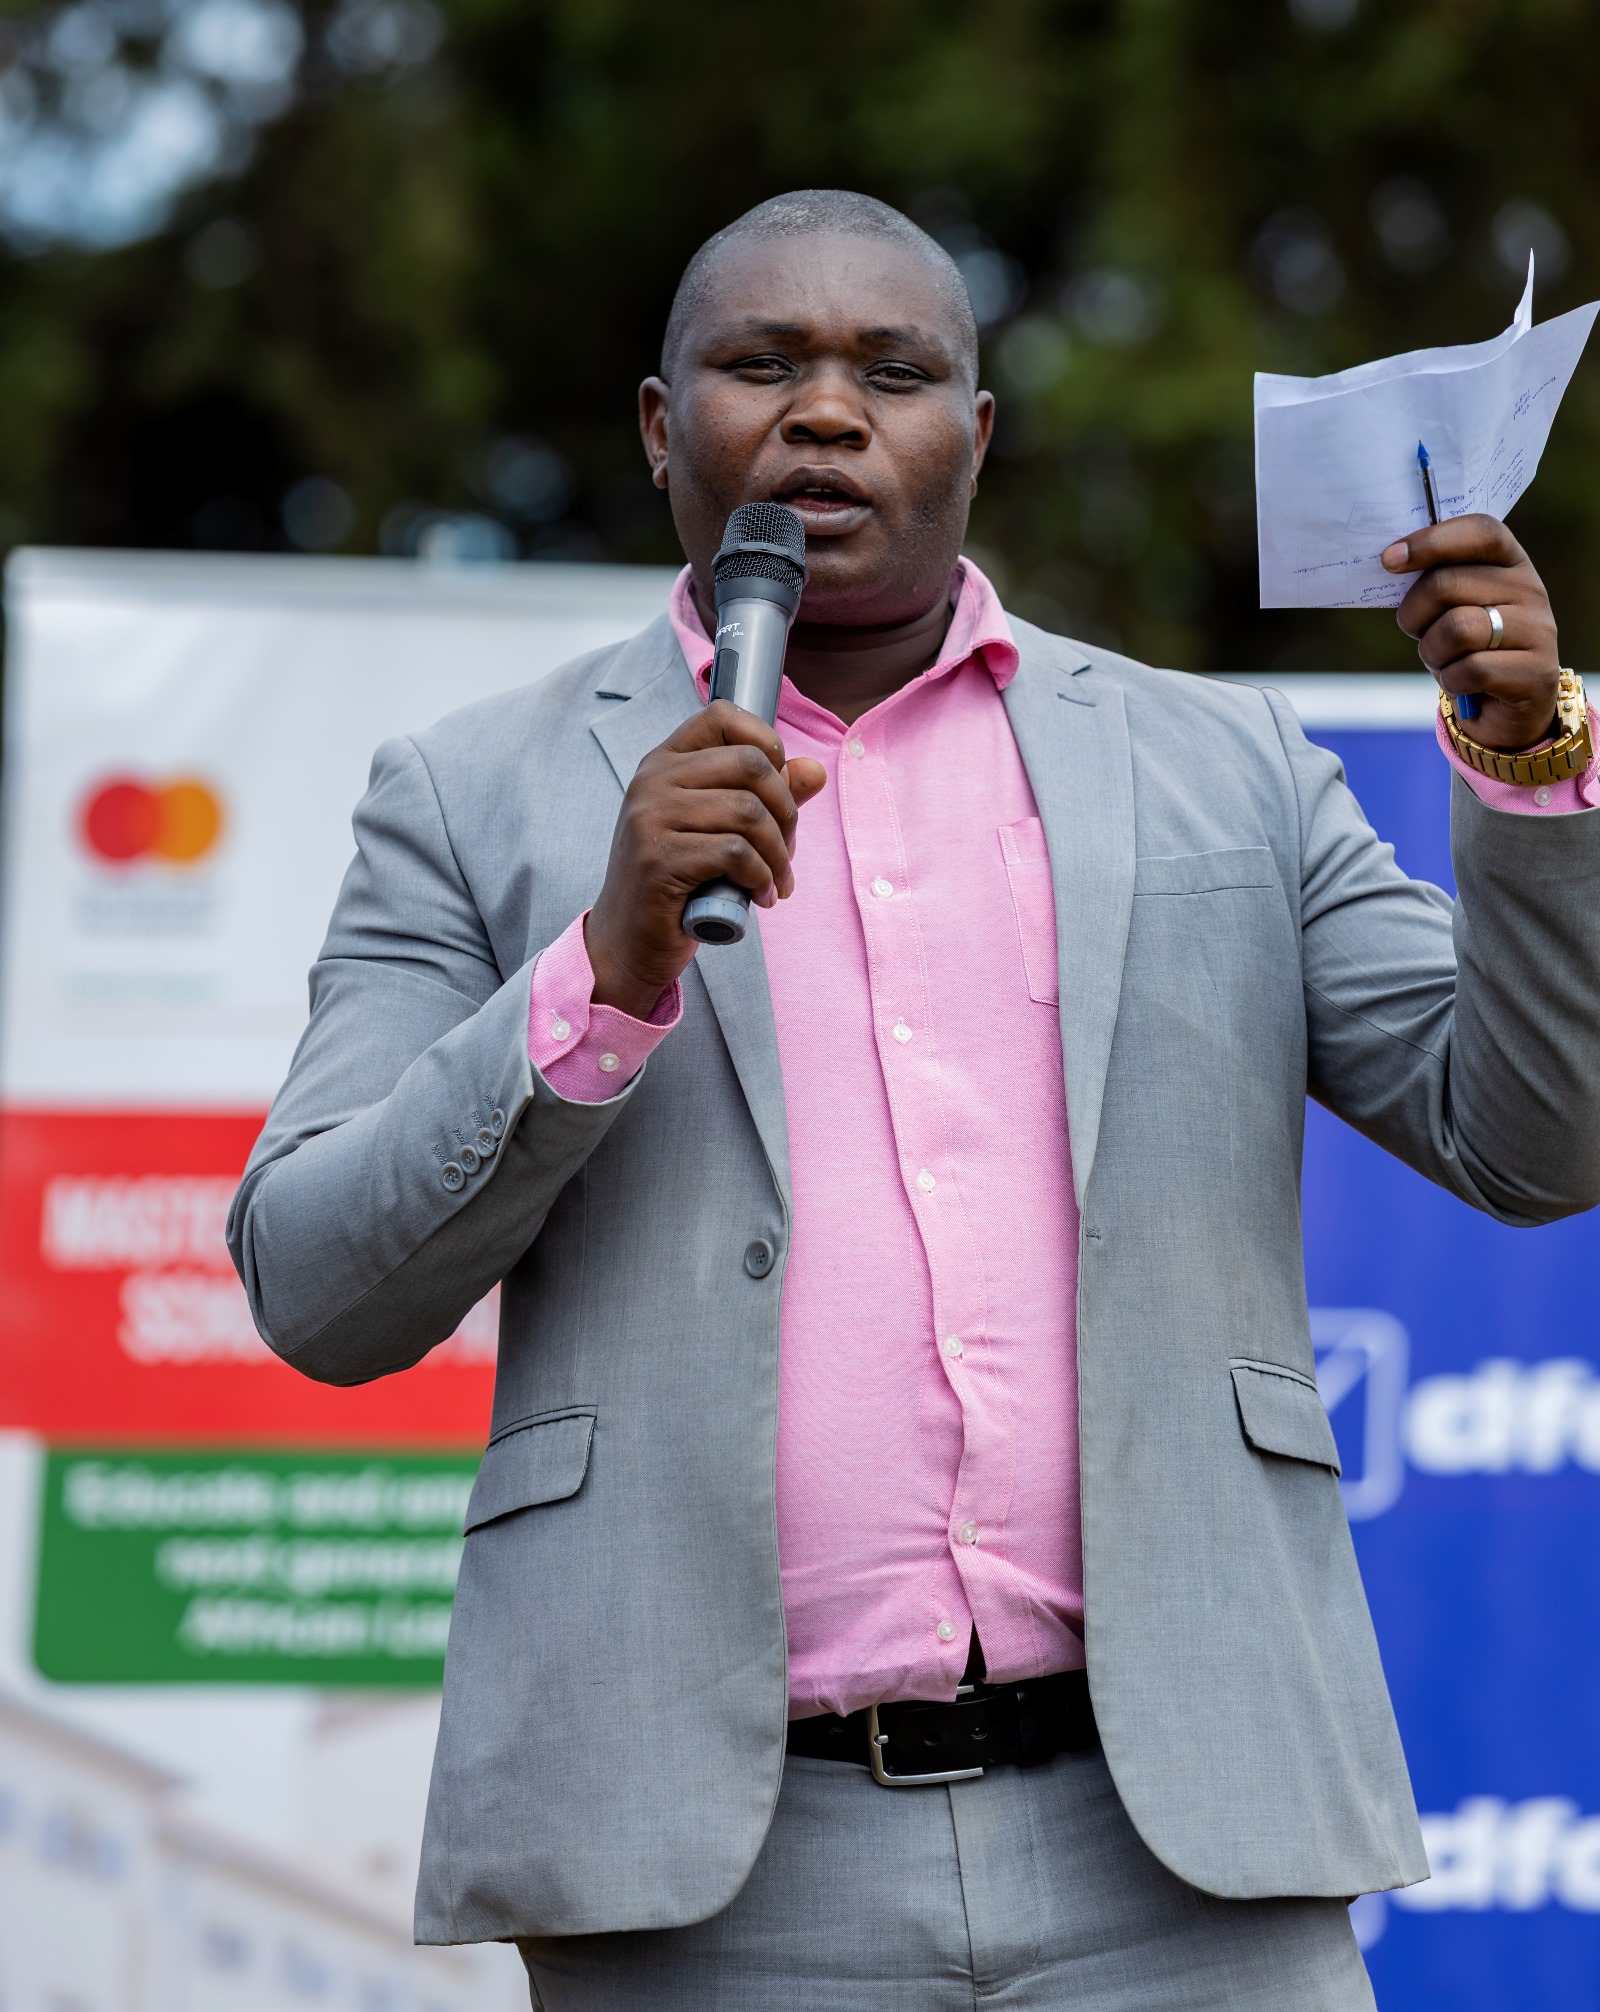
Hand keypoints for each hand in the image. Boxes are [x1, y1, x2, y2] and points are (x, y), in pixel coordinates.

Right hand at [585, 701, 826, 1018]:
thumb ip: (765, 797)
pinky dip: (762, 877)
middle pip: (750, 765)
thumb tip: (814, 771)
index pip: (722, 716)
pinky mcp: (657, 860)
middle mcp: (651, 780)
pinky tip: (760, 897)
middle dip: (785, 812)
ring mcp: (650, 818)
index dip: (766, 744)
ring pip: (748, 812)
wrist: (627, 940)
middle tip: (786, 852)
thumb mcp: (720, 830)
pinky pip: (735, 853)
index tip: (776, 791)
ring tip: (777, 881)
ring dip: (778, 854)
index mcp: (664, 762)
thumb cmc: (679, 882)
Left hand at [1381, 515, 1560, 750]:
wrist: (1502, 710)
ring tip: (1443, 660)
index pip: (1480, 531)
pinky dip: (1451, 681)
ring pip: (1456, 629)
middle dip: (1414, 614)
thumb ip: (1435, 580)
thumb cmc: (1467, 650)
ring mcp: (1539, 631)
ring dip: (1432, 652)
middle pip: (1448, 583)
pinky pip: (1470, 670)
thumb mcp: (1449, 608)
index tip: (1390, 559)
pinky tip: (1462, 684)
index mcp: (1511, 562)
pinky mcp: (1536, 672)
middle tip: (1419, 632)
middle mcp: (1531, 590)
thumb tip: (1393, 558)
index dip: (1431, 541)